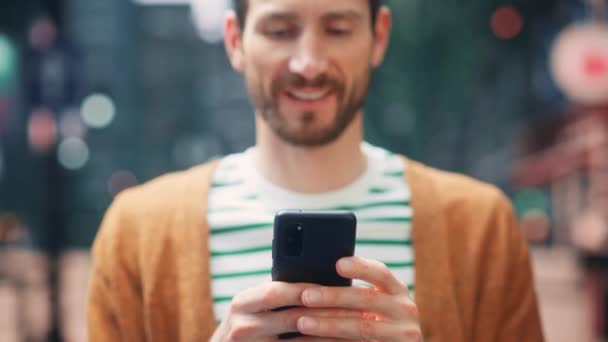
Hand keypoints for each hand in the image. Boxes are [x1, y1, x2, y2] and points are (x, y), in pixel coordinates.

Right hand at [210, 281, 362, 340]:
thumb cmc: (247, 324)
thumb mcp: (253, 305)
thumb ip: (277, 292)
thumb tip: (319, 274)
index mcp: (244, 301)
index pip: (279, 291)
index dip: (309, 289)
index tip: (338, 287)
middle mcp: (244, 324)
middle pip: (295, 318)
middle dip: (330, 314)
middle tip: (361, 311)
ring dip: (333, 336)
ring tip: (359, 330)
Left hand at [296, 256, 422, 340]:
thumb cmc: (380, 321)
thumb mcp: (379, 303)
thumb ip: (357, 293)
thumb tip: (316, 282)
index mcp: (396, 291)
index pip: (381, 273)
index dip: (360, 267)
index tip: (338, 264)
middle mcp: (404, 310)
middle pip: (366, 300)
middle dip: (333, 297)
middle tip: (305, 296)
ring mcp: (401, 334)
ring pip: (361, 328)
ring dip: (328, 325)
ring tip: (303, 323)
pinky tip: (310, 341)